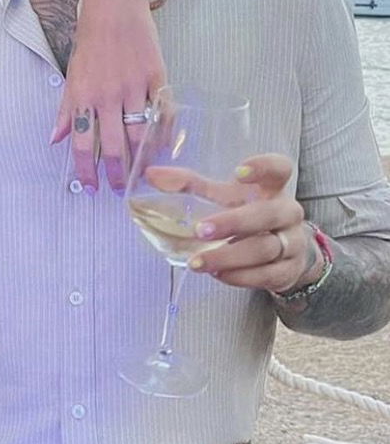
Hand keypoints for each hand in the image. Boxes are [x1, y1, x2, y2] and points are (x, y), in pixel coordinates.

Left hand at [54, 0, 164, 192]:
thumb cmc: (90, 42)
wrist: (114, 7)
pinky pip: (163, 115)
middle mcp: (108, 96)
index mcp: (84, 96)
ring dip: (141, 161)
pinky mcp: (158, 78)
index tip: (91, 188)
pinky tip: (162, 149)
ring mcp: (135, 88)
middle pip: (114, 146)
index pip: (83, 144)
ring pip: (141, 135)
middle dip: (116, 173)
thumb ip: (66, 109)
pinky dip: (164, 136)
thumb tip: (56, 139)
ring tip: (142, 176)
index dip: (86, 170)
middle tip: (119, 189)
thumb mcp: (72, 75)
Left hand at [145, 153, 317, 291]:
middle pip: (267, 214)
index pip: (280, 168)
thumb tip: (151, 174)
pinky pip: (267, 275)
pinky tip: (218, 275)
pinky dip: (240, 276)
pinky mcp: (288, 271)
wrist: (284, 252)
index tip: (239, 172)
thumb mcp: (222, 196)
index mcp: (272, 188)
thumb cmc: (246, 213)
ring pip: (265, 249)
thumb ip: (189, 184)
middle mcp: (287, 213)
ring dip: (228, 257)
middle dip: (233, 223)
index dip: (264, 167)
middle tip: (200, 230)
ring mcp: (292, 242)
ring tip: (197, 262)